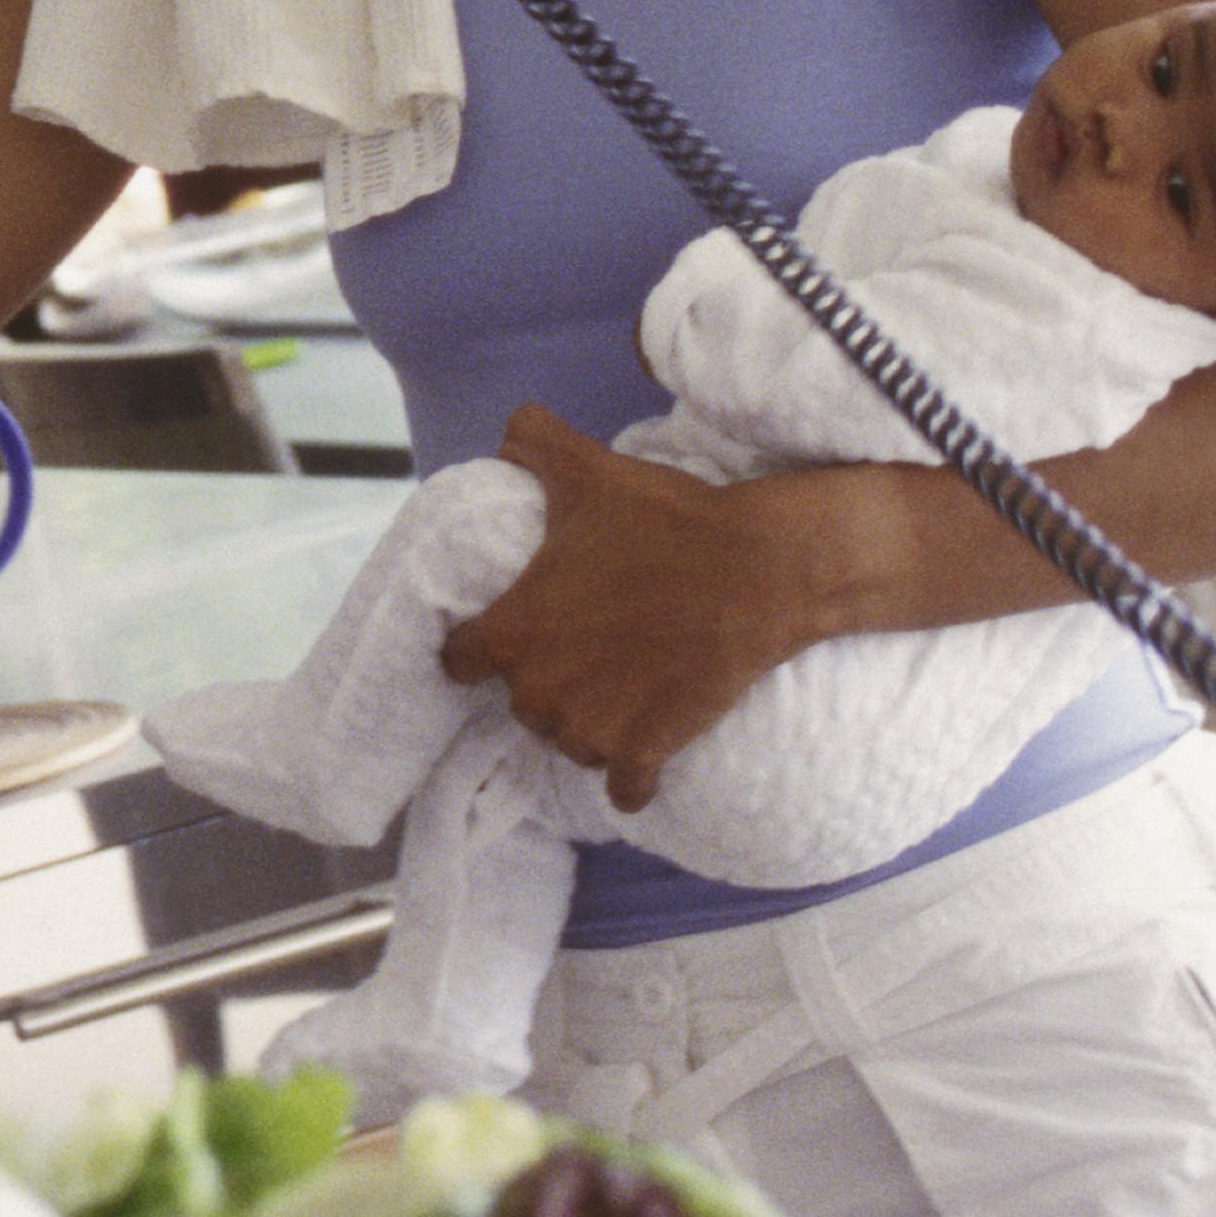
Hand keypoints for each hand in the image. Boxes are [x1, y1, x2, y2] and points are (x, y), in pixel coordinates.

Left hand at [434, 408, 826, 809]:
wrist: (758, 570)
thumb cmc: (665, 521)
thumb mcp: (589, 470)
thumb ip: (534, 442)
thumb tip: (511, 426)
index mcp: (515, 629)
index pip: (457, 659)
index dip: (474, 645)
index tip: (496, 636)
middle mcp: (542, 690)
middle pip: (519, 702)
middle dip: (542, 682)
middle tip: (576, 654)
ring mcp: (595, 728)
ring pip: (567, 743)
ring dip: (584, 727)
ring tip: (610, 695)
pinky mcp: (649, 752)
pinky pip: (622, 790)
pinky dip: (629, 780)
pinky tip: (639, 762)